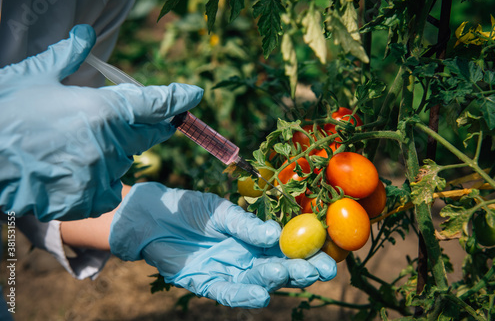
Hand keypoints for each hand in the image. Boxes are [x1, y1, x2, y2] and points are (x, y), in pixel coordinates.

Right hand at [0, 25, 202, 220]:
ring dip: (115, 152)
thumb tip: (86, 34)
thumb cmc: (6, 111)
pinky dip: (102, 182)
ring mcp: (99, 175)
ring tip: (81, 145)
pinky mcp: (85, 200)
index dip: (177, 98)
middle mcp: (109, 145)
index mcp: (104, 110)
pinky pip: (109, 192)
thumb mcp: (35, 75)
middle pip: (147, 134)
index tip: (193, 95)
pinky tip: (81, 172)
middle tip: (136, 119)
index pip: (155, 104)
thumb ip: (68, 55)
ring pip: (125, 161)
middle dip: (148, 125)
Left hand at [109, 182, 336, 308]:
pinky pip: (229, 293)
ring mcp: (230, 272)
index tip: (329, 256)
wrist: (154, 216)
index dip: (309, 254)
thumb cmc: (191, 209)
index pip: (289, 250)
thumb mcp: (222, 212)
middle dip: (301, 270)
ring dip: (275, 280)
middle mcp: (248, 258)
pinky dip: (243, 296)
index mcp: (256, 239)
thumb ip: (246, 225)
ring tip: (288, 272)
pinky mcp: (208, 284)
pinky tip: (260, 295)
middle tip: (320, 270)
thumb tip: (276, 234)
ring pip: (259, 283)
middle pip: (281, 270)